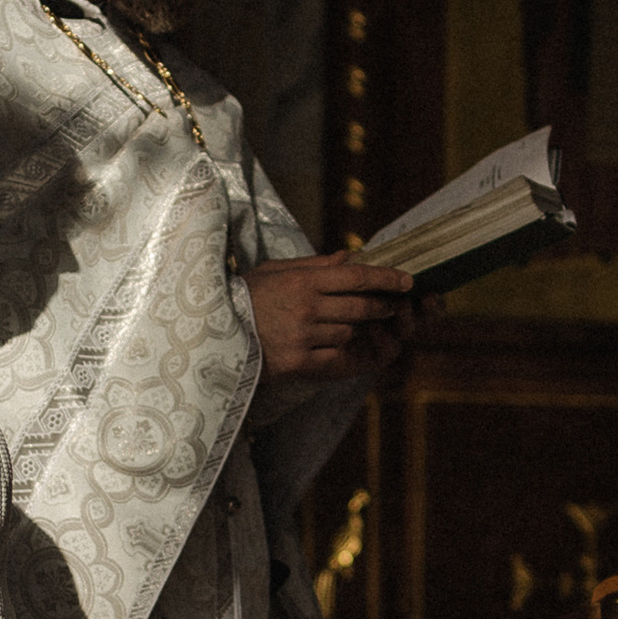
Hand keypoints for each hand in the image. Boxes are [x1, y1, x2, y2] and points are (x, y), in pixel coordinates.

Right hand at [248, 250, 414, 384]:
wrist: (210, 335)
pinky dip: (343, 352)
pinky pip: (336, 357)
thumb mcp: (274, 271)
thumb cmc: (243, 298)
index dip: (386, 278)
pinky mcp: (299, 361)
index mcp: (302, 281)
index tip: (407, 281)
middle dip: (382, 306)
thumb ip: (314, 264)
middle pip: (361, 306)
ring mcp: (304, 336)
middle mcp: (307, 307)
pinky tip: (340, 347)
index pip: (356, 277)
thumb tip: (349, 256)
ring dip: (358, 330)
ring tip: (354, 325)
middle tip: (390, 305)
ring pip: (350, 332)